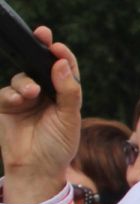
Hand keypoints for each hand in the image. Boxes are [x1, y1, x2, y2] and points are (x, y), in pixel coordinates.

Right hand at [0, 26, 82, 203]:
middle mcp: (45, 92)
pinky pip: (6, 91)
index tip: (57, 45)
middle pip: (42, 65)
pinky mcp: (7, 106)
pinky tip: (19, 100)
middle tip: (42, 34)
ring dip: (26, 81)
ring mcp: (24, 98)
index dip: (62, 54)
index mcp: (64, 93)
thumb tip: (61, 63)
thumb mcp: (70, 117)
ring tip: (32, 93)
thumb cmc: (59, 145)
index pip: (65, 68)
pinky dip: (12, 93)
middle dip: (41, 48)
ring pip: (23, 76)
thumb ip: (68, 91)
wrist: (37, 168)